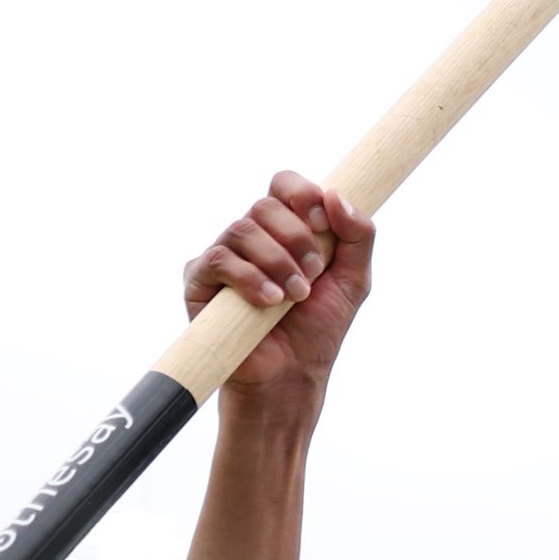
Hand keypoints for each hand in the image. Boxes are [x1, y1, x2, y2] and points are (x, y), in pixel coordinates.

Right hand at [181, 170, 378, 400]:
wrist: (291, 374)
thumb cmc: (319, 328)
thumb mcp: (353, 280)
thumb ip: (358, 235)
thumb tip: (336, 195)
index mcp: (286, 229)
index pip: (285, 185)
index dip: (302, 193)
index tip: (323, 221)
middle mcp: (252, 237)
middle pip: (266, 205)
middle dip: (297, 238)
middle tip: (313, 274)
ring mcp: (224, 256)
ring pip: (243, 229)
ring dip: (277, 261)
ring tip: (295, 296)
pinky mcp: (200, 281)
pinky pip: (218, 259)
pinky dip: (249, 277)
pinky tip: (269, 301)